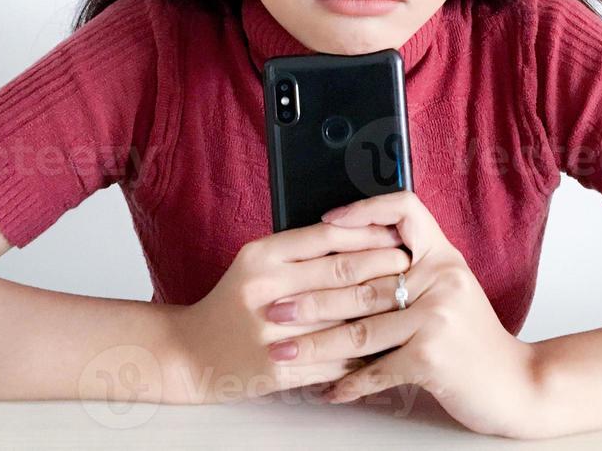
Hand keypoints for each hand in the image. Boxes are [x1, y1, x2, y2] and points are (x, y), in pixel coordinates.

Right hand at [166, 221, 410, 402]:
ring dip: (382, 310)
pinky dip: (364, 351)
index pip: (327, 237)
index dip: (368, 235)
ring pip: (344, 318)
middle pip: (341, 274)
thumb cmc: (233, 301)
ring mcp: (272, 333)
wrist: (191, 353)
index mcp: (261, 257)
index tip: (395, 235)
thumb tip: (361, 233)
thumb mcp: (256, 262)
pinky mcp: (280, 368)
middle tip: (410, 266)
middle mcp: (265, 291)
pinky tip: (387, 342)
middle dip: (384, 269)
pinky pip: (334, 358)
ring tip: (407, 301)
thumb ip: (300, 248)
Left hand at [266, 190, 544, 438]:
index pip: (404, 209)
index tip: (325, 222)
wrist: (517, 384)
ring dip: (315, 344)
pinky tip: (325, 390)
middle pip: (362, 281)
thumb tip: (349, 261)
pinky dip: (346, 384)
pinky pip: (376, 370)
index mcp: (443, 257)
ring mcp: (437, 317)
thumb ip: (413, 272)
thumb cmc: (474, 340)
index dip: (363, 210)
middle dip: (311, 297)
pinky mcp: (432, 357)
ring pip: (360, 328)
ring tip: (283, 350)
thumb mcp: (451, 290)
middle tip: (274, 306)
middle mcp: (441, 279)